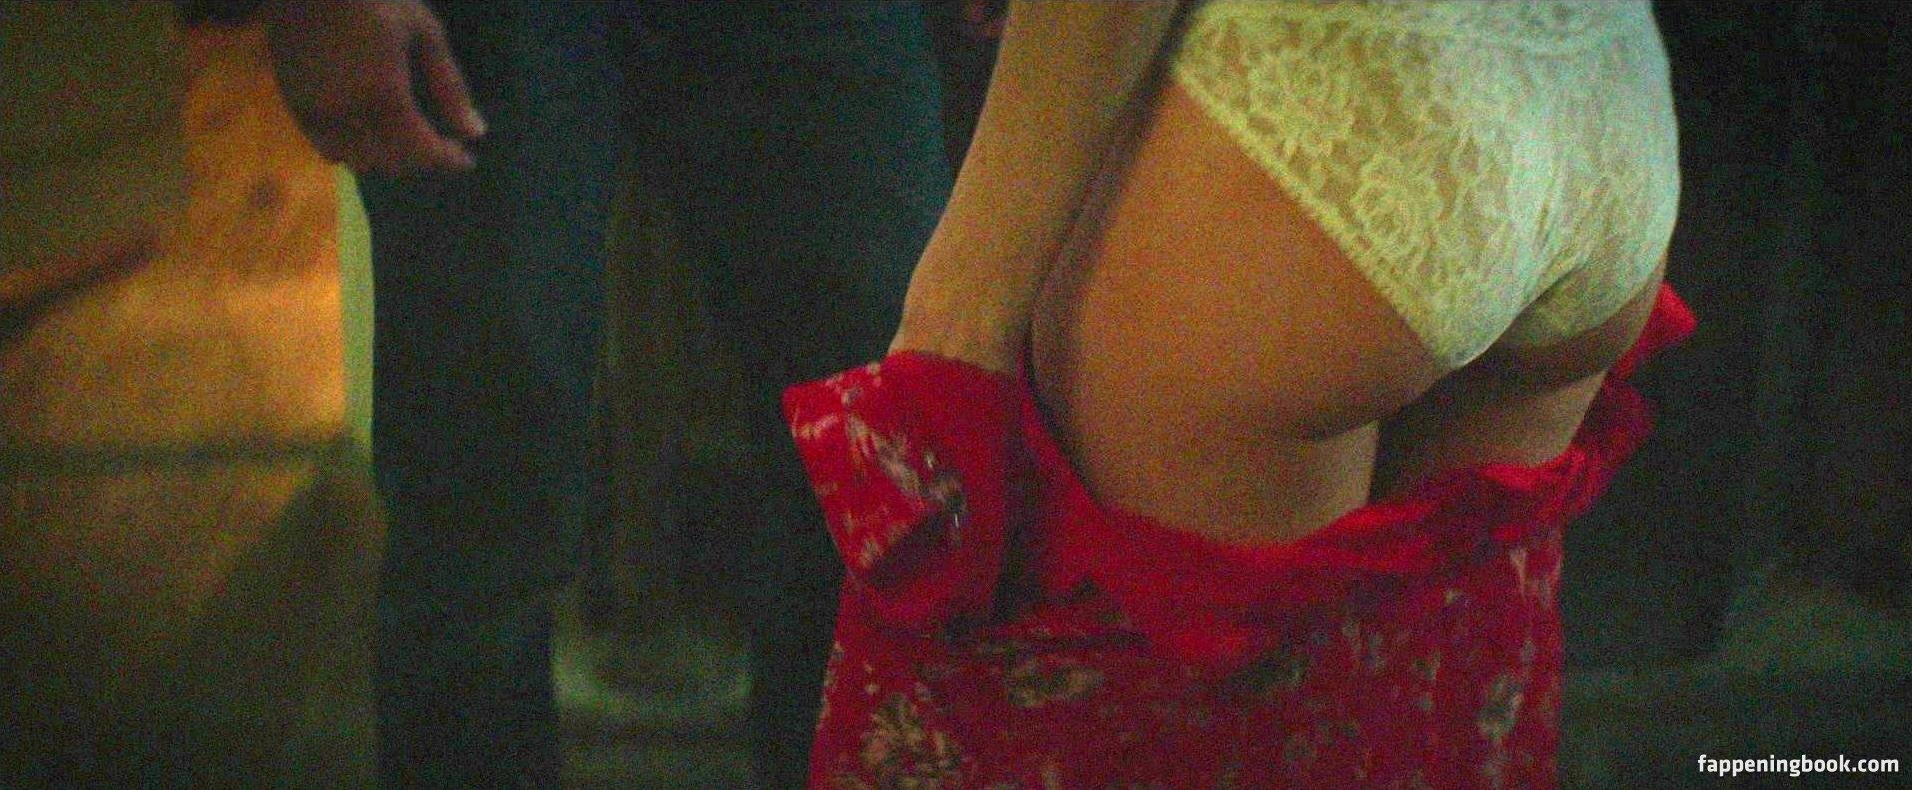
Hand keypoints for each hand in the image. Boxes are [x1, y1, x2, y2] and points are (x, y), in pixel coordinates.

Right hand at [261, 0, 484, 174]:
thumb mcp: (425, 34)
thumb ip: (450, 88)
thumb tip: (475, 134)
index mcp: (384, 96)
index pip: (422, 151)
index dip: (448, 161)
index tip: (466, 159)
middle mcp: (348, 115)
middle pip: (393, 163)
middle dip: (421, 160)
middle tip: (440, 144)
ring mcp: (318, 115)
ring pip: (360, 162)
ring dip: (388, 159)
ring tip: (407, 139)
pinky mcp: (296, 108)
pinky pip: (329, 149)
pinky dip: (355, 152)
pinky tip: (371, 134)